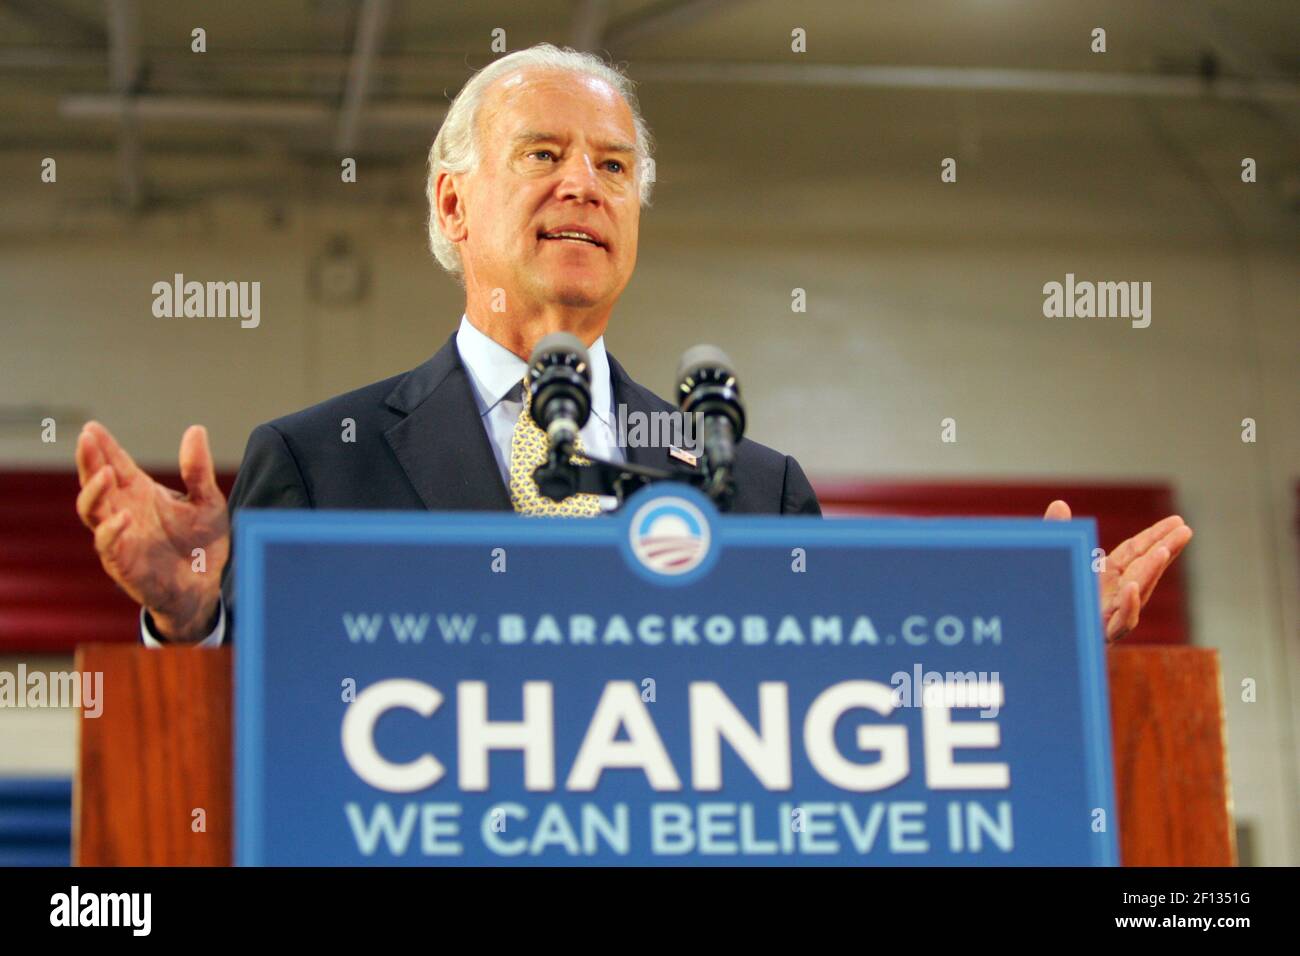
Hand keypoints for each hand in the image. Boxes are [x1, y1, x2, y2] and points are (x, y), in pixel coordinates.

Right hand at [75, 421, 229, 641]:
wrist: (207, 586)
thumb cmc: (202, 543)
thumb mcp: (207, 501)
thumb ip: (198, 470)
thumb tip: (195, 430)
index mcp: (140, 493)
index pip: (114, 464)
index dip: (102, 446)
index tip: (92, 427)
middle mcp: (123, 511)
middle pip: (95, 482)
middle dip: (88, 461)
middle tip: (87, 439)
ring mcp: (119, 537)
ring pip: (92, 510)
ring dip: (93, 491)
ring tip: (103, 472)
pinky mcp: (123, 563)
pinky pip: (108, 545)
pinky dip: (111, 531)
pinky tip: (123, 517)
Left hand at [1043, 500, 1191, 642]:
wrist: (1023, 636)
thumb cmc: (1043, 597)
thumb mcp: (1051, 560)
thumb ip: (1056, 533)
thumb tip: (1059, 502)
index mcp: (1103, 578)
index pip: (1135, 553)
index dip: (1156, 537)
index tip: (1178, 522)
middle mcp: (1110, 597)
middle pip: (1143, 571)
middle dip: (1165, 551)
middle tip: (1186, 530)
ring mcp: (1106, 617)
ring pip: (1135, 596)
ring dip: (1150, 574)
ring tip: (1164, 552)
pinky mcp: (1096, 636)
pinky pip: (1118, 624)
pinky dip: (1127, 606)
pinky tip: (1132, 587)